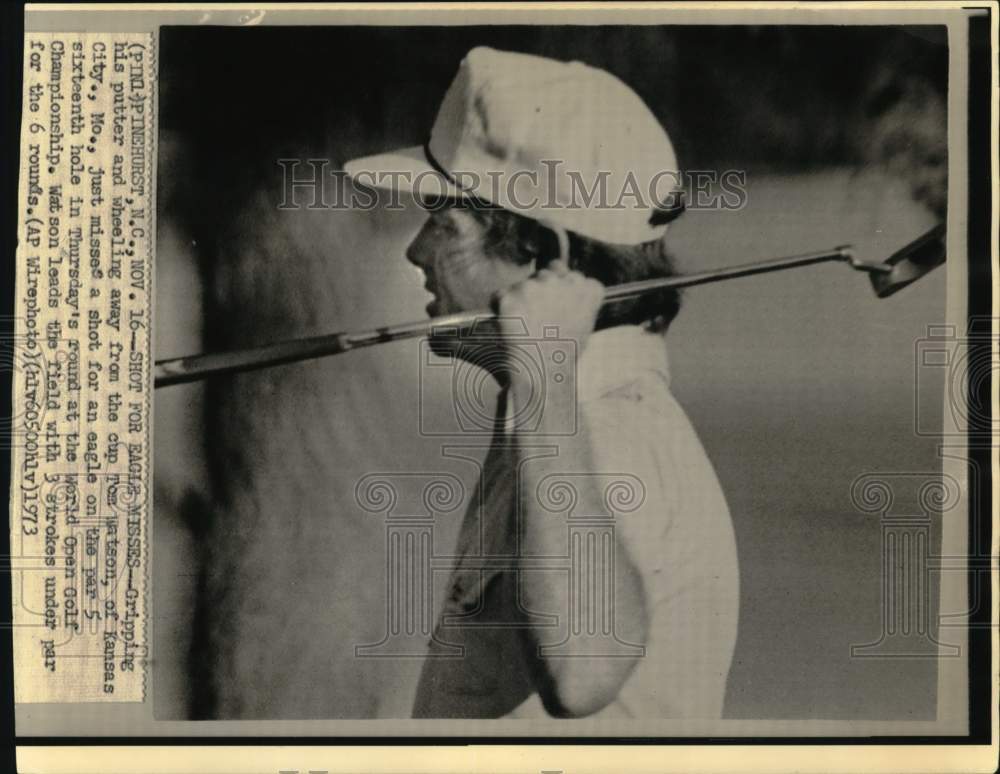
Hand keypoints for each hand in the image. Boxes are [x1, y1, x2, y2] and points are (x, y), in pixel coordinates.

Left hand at [493, 260, 604, 379]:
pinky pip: (500, 295)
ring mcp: (536, 286)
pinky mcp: (511, 296)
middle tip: (538, 320)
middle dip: (542, 291)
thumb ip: (577, 303)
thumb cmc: (565, 358)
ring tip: (526, 328)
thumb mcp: (584, 327)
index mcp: (588, 289)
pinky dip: (501, 309)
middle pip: (548, 274)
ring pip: (524, 284)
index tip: (557, 310)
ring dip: (522, 299)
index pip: (575, 277)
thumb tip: (562, 290)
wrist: (544, 376)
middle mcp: (563, 281)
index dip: (563, 292)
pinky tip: (509, 328)